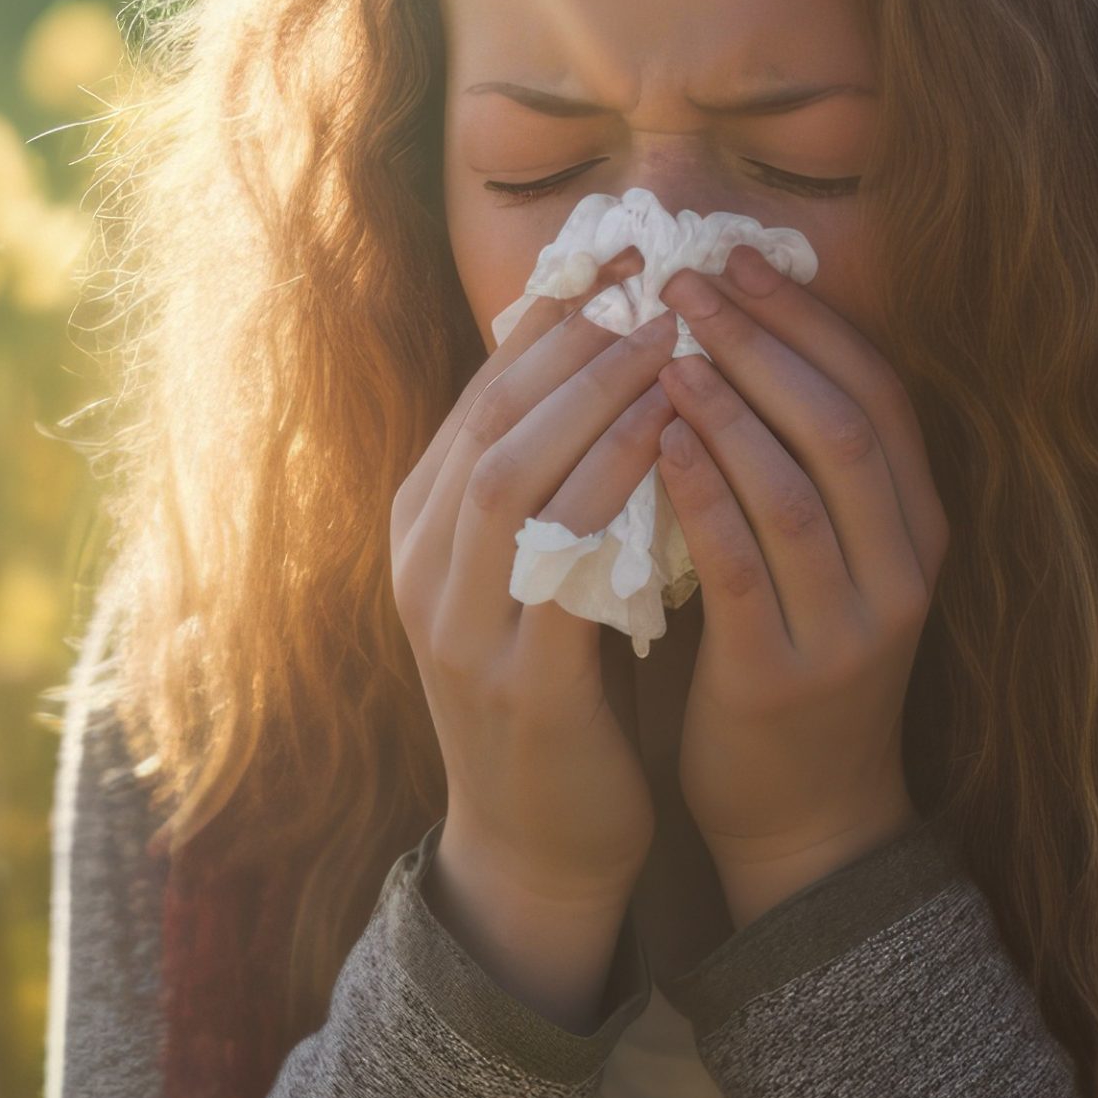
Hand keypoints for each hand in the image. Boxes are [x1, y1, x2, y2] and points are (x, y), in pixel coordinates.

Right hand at [390, 251, 679, 909]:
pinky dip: (615, 484)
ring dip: (593, 395)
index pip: (481, 396)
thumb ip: (557, 487)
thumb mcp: (538, 575)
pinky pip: (562, 558)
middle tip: (654, 275)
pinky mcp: (517, 679)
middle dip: (573, 337)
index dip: (551, 320)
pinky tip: (674, 437)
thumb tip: (614, 366)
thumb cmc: (559, 694)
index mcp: (423, 532)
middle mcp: (423, 567)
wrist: (537, 843)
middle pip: (489, 417)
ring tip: (669, 336)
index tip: (622, 255)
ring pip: (511, 473)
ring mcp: (460, 624)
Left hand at [654, 245, 949, 921]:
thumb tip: (728, 339)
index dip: (814, 320)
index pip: (882, 395)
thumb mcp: (827, 563)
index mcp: (917, 532)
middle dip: (768, 340)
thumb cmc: (794, 666)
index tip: (743, 258)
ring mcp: (848, 628)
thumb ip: (800, 468)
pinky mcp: (782, 677)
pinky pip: (744, 564)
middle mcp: (901, 573)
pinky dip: (702, 492)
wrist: (802, 817)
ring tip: (666, 343)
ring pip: (798, 487)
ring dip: (730, 404)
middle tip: (690, 280)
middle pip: (846, 425)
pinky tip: (656, 439)